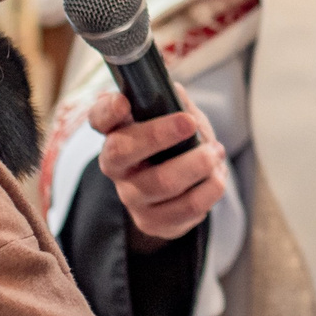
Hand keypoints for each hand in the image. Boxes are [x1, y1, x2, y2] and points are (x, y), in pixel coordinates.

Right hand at [90, 91, 227, 247]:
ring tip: (215, 153)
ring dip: (198, 164)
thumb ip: (173, 101)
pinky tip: (216, 177)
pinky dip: (210, 189)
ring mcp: (130, 197)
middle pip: (122, 150)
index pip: (99, 118)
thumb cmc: (174, 143)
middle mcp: (114, 166)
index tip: (123, 102)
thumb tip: (175, 93)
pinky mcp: (151, 222)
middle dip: (158, 134)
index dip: (107, 110)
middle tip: (190, 122)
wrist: (177, 191)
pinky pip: (186, 208)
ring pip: (162, 183)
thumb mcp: (174, 116)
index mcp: (115, 132)